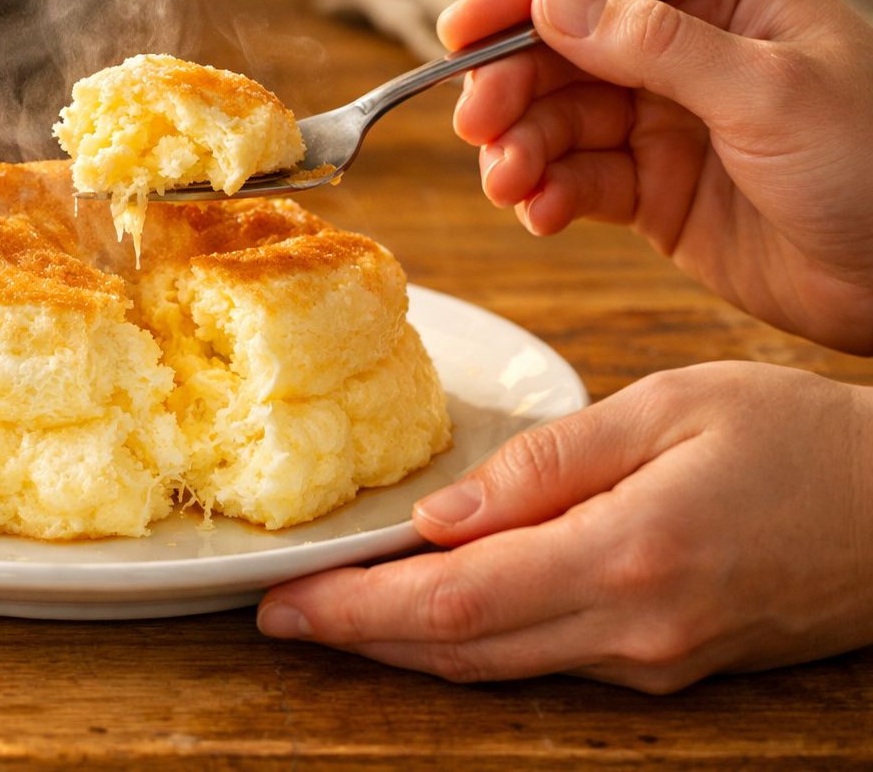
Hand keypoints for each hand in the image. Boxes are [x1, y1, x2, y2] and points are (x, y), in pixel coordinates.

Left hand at [256, 362, 872, 692]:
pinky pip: (545, 660)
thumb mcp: (669, 409)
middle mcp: (633, 631)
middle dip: (359, 637)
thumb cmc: (796, 438)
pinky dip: (475, 640)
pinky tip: (434, 610)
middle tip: (281, 617)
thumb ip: (548, 466)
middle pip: (461, 650)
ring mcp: (652, 662)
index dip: (357, 610)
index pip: (454, 602)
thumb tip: (441, 517)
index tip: (283, 605)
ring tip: (335, 613)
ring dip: (407, 646)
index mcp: (627, 557)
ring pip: (498, 664)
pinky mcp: (667, 667)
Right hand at [439, 0, 872, 353]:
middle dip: (513, 87)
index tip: (459, 31)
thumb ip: (656, 48)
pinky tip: (540, 213)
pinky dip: (549, 195)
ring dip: (522, 149)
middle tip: (476, 126)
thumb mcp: (768, 94)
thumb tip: (554, 5)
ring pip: (561, 118)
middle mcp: (688, 49)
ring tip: (507, 184)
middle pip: (566, 48)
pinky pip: (579, 180)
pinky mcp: (653, 189)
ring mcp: (666, 120)